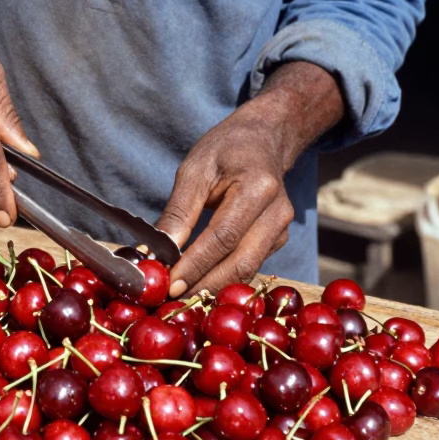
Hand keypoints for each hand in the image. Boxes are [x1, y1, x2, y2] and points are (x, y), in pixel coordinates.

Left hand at [155, 61, 344, 295]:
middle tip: (171, 300)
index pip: (224, 237)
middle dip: (204, 285)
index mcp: (259, 188)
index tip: (169, 284)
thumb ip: (178, 212)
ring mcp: (283, 229)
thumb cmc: (226, 149)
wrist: (264, 139)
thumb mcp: (195, 169)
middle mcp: (278, 212)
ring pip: (247, 270)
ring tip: (180, 296)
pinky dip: (223, 278)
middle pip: (241, 263)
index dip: (195, 265)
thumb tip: (156, 252)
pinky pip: (249, 265)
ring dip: (212, 287)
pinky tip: (198, 283)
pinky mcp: (278, 240)